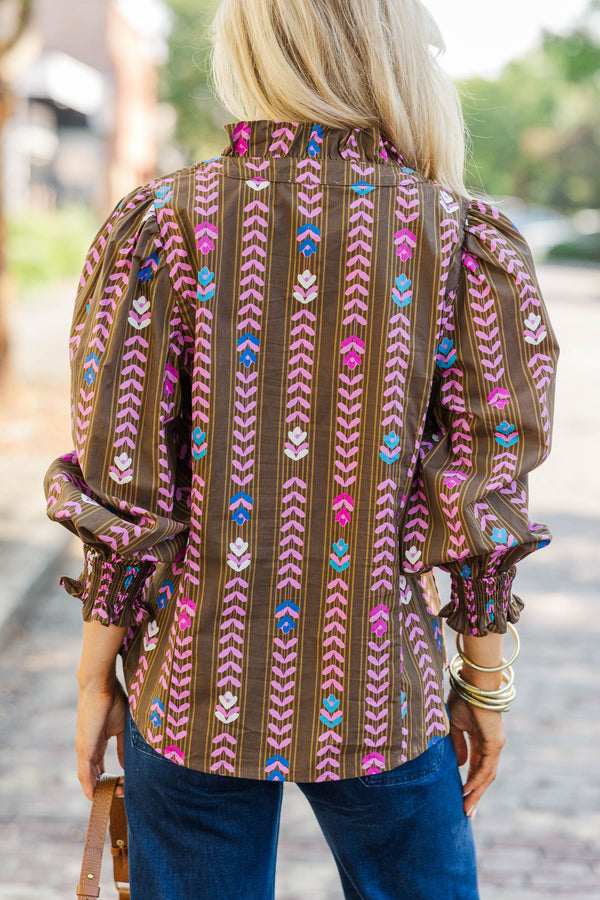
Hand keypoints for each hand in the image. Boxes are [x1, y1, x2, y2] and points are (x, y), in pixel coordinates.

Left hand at [76, 679, 127, 799]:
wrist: (101, 685)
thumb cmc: (113, 700)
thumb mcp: (122, 727)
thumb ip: (123, 747)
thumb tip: (126, 765)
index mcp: (97, 743)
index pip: (100, 769)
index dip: (111, 780)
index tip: (126, 785)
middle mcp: (88, 749)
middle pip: (95, 777)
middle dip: (108, 788)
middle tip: (124, 793)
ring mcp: (84, 750)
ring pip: (90, 779)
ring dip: (103, 790)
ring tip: (117, 796)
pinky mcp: (84, 748)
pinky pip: (85, 774)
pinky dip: (90, 787)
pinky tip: (97, 797)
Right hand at [448, 689, 504, 817]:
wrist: (475, 681)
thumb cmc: (463, 696)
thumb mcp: (453, 724)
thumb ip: (457, 744)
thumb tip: (458, 765)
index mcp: (480, 739)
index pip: (475, 766)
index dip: (468, 782)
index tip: (459, 796)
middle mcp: (490, 744)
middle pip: (483, 776)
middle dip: (475, 795)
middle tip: (466, 813)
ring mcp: (495, 744)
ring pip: (486, 775)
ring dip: (476, 793)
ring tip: (467, 808)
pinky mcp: (495, 743)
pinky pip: (486, 767)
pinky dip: (477, 780)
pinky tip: (468, 790)